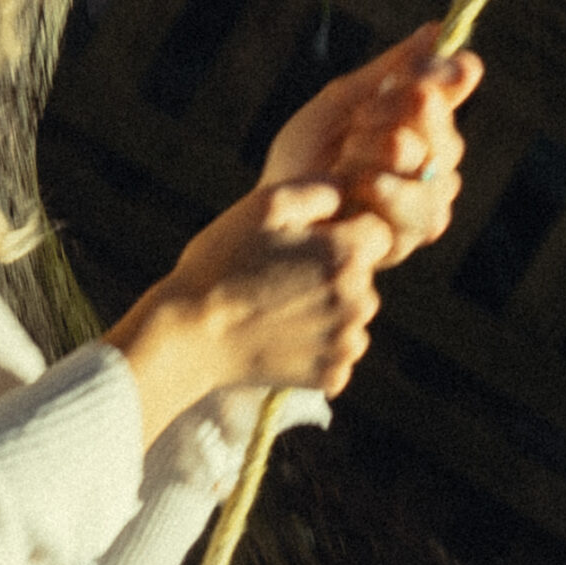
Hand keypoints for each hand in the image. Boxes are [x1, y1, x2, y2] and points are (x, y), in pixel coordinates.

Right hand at [111, 181, 392, 445]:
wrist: (189, 334)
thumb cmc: (223, 262)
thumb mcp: (265, 204)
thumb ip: (320, 188)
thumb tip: (350, 193)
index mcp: (348, 255)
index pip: (376, 232)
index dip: (341, 230)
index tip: (304, 240)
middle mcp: (360, 302)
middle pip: (363, 276)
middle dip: (333, 270)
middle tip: (280, 274)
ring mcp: (348, 344)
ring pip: (351, 314)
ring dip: (327, 309)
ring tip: (276, 306)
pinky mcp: (334, 376)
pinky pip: (337, 351)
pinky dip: (315, 345)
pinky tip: (278, 336)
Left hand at [260, 23, 481, 267]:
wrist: (276, 209)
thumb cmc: (305, 155)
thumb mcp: (344, 102)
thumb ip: (393, 70)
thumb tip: (439, 29)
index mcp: (419, 126)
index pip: (450, 93)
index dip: (439, 81)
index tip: (416, 76)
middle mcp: (431, 164)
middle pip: (448, 134)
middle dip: (400, 118)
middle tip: (362, 117)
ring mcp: (425, 202)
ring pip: (436, 171)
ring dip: (386, 154)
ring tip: (349, 154)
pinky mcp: (411, 238)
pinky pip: (422, 211)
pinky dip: (388, 192)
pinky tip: (360, 184)